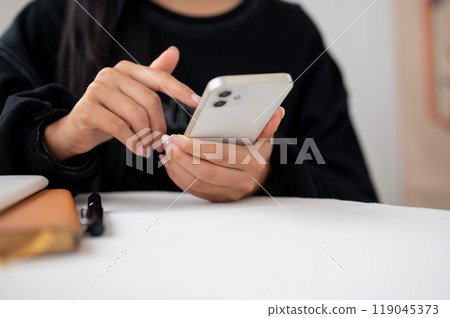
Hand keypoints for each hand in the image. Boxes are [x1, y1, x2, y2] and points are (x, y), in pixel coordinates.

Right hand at [44, 46, 200, 161]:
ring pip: (136, 114)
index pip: (159, 77)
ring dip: (147, 136)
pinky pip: (119, 127)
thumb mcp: (134, 96)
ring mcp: (97, 89)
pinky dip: (133, 142)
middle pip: (150, 100)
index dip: (180, 89)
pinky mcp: (87, 109)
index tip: (197, 101)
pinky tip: (139, 151)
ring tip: (149, 147)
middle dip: (159, 125)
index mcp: (127, 69)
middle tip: (161, 141)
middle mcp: (111, 74)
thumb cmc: (112, 112)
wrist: (78, 129)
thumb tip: (174, 51)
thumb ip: (154, 77)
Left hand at [159, 107, 284, 201]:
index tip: (179, 137)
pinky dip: (178, 176)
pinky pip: (193, 190)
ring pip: (197, 183)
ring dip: (178, 166)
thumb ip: (267, 124)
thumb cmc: (257, 150)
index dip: (199, 148)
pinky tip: (170, 162)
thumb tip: (277, 111)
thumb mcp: (265, 136)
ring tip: (167, 149)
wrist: (261, 177)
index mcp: (253, 162)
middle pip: (207, 172)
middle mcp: (242, 181)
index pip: (223, 156)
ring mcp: (229, 193)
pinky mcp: (218, 199)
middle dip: (184, 156)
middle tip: (169, 142)